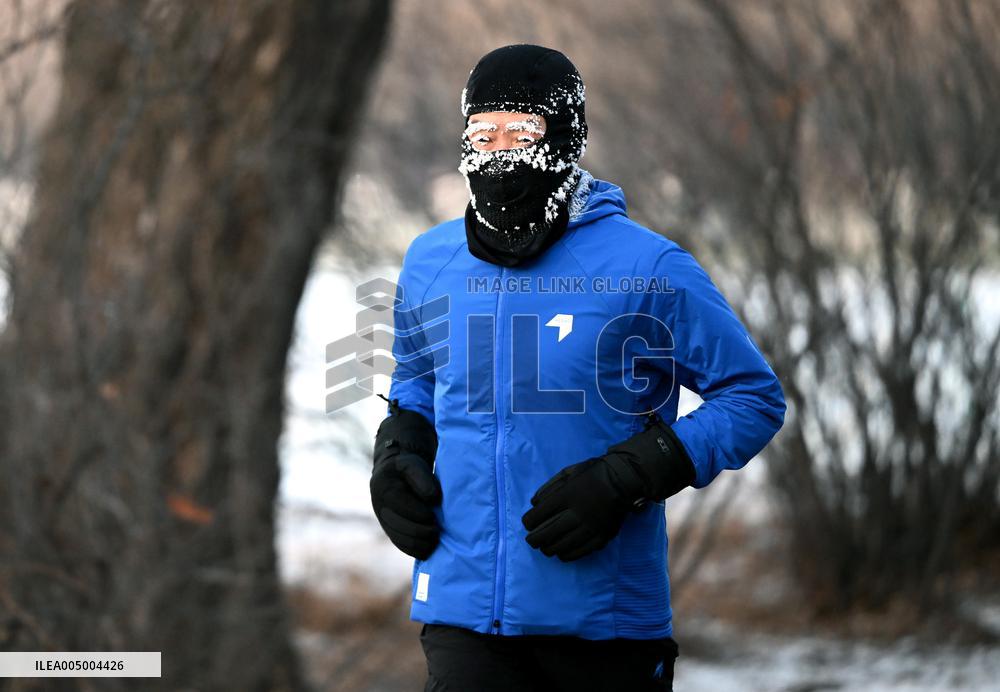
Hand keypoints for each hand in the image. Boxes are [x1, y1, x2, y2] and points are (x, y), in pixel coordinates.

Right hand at [371, 452, 441, 559]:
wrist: (394, 474)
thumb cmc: (407, 469)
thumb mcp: (414, 465)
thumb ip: (423, 479)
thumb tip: (433, 499)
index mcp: (385, 489)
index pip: (404, 508)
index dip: (422, 514)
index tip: (434, 516)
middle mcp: (380, 507)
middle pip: (402, 527)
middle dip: (422, 531)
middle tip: (437, 530)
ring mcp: (384, 521)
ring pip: (401, 540)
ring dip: (420, 543)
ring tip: (435, 540)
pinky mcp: (390, 530)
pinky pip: (401, 545)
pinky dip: (415, 550)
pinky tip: (429, 548)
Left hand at [522, 413, 695, 561]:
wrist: (624, 480)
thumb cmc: (593, 473)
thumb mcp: (568, 472)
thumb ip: (550, 486)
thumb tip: (534, 503)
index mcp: (567, 495)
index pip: (541, 513)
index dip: (530, 521)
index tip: (527, 524)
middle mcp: (578, 512)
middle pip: (550, 532)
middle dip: (536, 539)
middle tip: (531, 541)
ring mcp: (591, 526)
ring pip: (565, 544)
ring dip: (550, 548)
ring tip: (545, 549)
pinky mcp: (603, 536)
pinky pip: (582, 550)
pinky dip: (569, 555)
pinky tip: (562, 554)